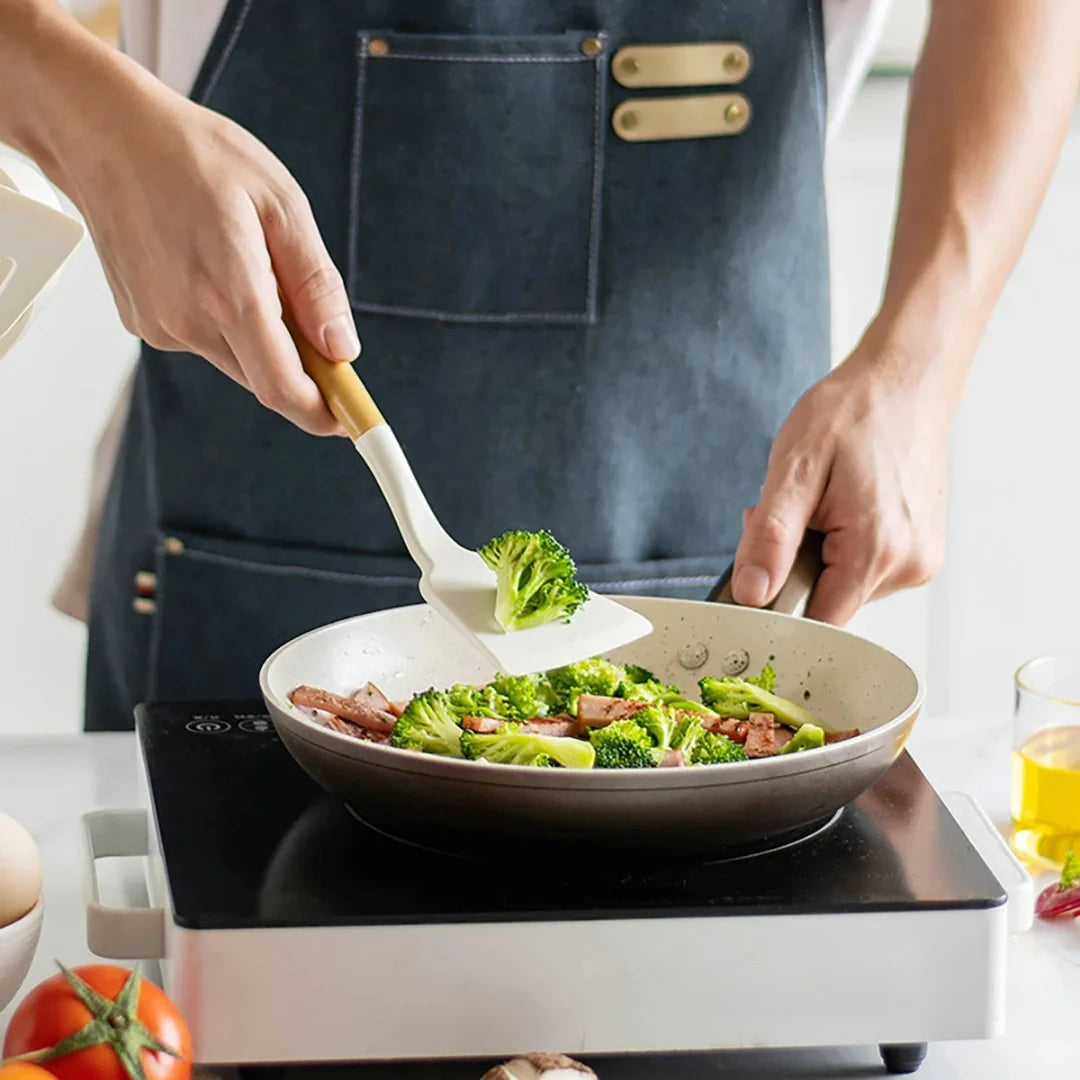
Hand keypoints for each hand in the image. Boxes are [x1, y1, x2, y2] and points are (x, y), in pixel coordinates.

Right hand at [54, 58, 358, 434]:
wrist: (103, 133)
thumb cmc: (195, 157)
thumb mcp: (281, 205)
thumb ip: (316, 285)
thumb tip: (342, 350)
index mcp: (230, 293)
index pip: (283, 389)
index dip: (323, 412)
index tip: (349, 417)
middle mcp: (188, 321)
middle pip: (265, 379)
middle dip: (300, 364)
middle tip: (310, 313)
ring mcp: (159, 326)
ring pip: (236, 361)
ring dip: (260, 336)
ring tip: (247, 263)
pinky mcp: (142, 322)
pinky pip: (204, 341)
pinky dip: (224, 320)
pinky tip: (210, 266)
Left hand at [731, 332, 949, 624]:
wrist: (903, 381)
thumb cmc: (853, 415)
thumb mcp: (794, 472)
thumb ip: (770, 540)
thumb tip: (752, 593)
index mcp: (878, 551)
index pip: (817, 621)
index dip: (778, 600)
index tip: (763, 564)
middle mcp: (909, 565)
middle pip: (829, 603)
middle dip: (796, 567)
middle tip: (792, 512)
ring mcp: (921, 560)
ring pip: (846, 587)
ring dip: (820, 556)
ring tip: (822, 502)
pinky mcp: (921, 551)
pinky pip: (867, 570)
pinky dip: (844, 547)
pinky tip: (844, 507)